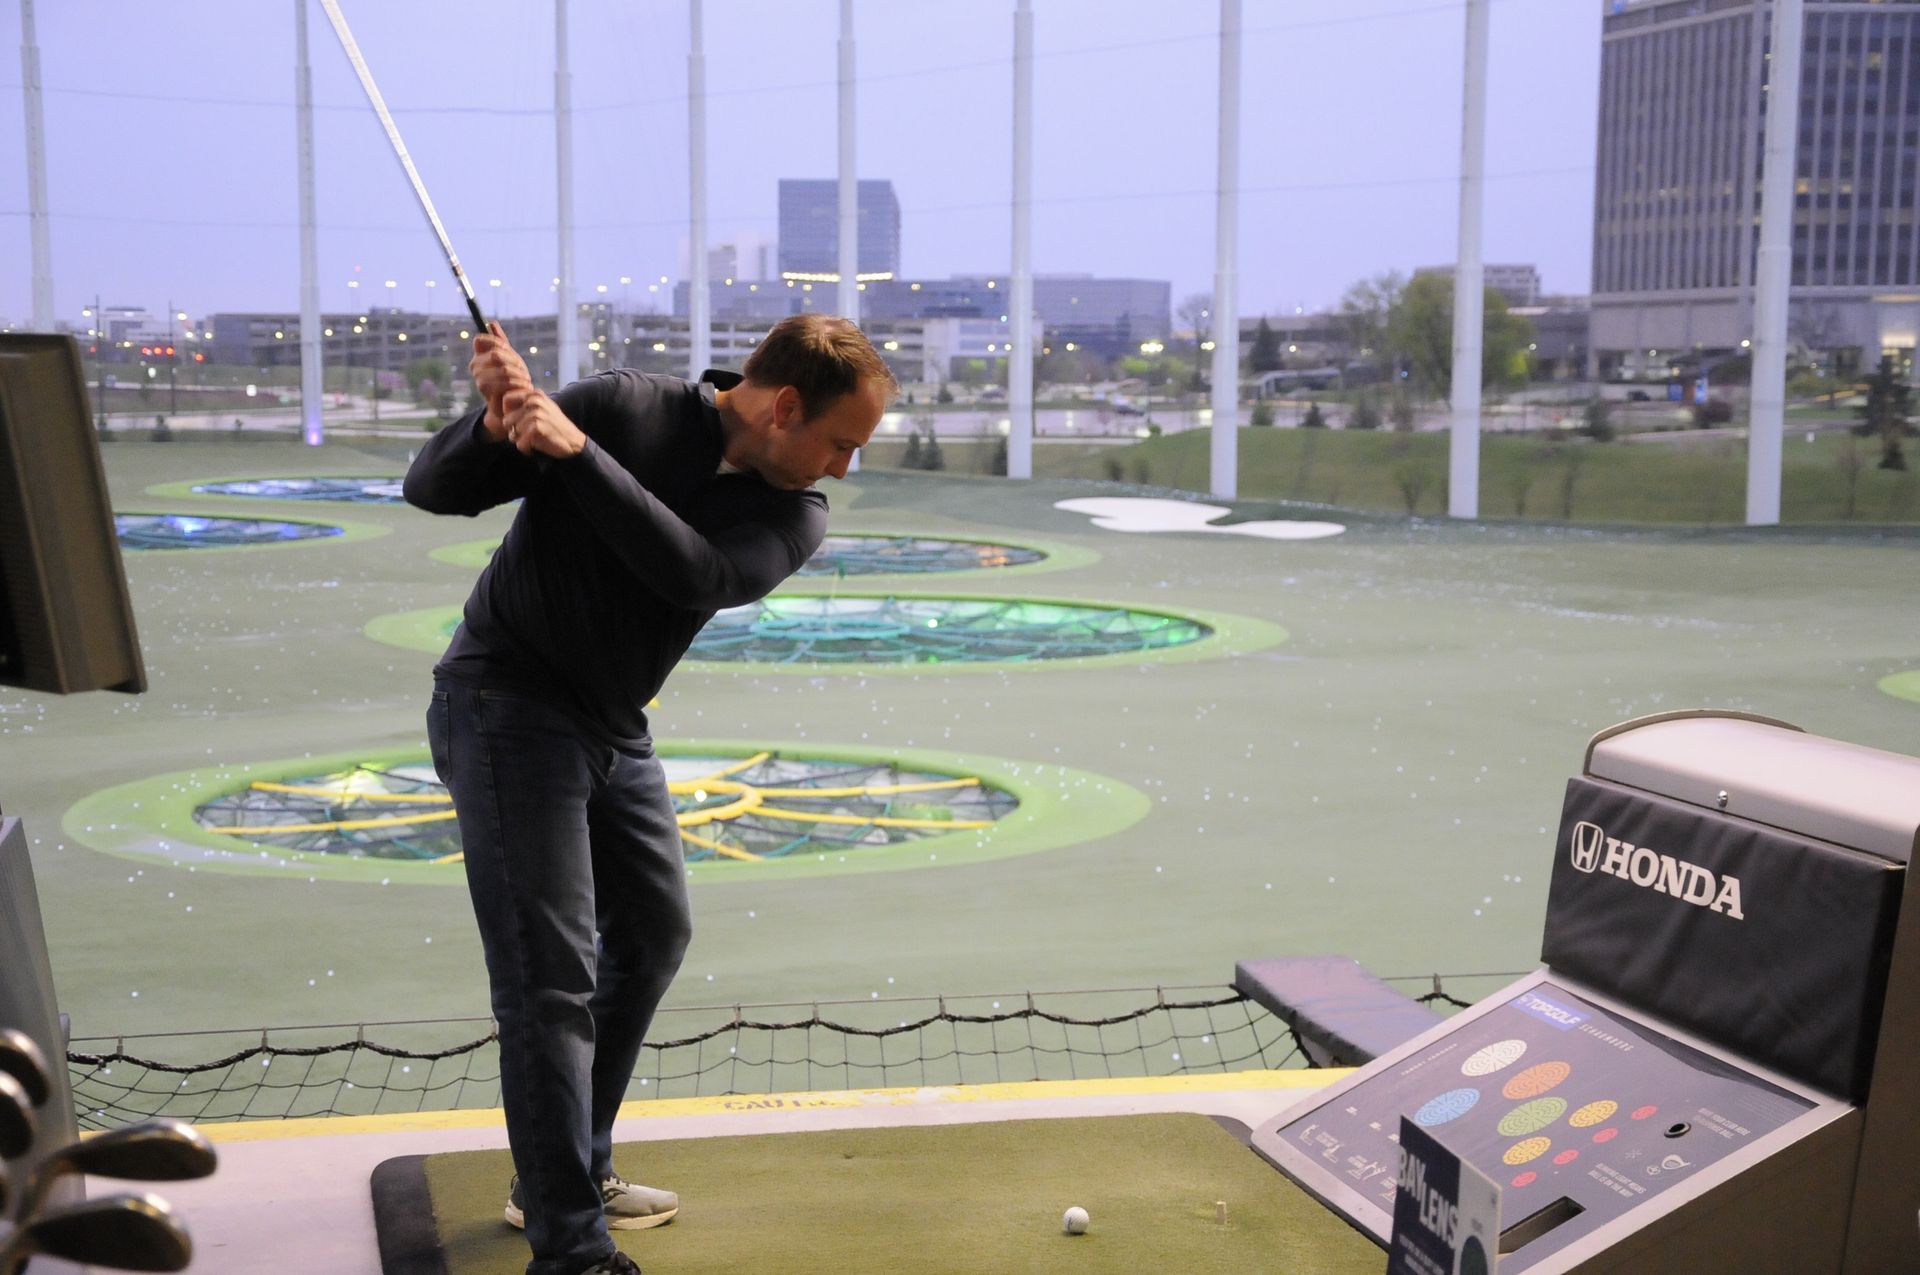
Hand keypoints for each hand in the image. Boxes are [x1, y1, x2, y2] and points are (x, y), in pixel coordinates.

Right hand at [469, 322, 531, 441]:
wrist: (513, 404)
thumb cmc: (513, 379)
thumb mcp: (510, 358)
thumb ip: (501, 341)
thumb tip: (491, 323)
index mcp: (480, 355)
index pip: (481, 340)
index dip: (496, 343)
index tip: (508, 349)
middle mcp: (475, 365)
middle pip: (495, 354)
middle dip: (513, 361)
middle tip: (523, 371)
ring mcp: (478, 378)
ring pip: (500, 368)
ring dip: (517, 374)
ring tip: (525, 381)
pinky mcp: (484, 390)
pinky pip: (501, 381)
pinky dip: (515, 383)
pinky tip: (523, 387)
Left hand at [501, 388, 586, 458]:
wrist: (574, 442)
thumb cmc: (555, 427)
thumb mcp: (542, 409)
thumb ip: (525, 405)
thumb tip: (502, 409)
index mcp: (535, 394)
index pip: (506, 399)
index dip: (507, 413)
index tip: (518, 422)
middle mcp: (534, 401)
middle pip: (507, 420)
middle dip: (514, 431)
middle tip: (528, 435)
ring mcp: (536, 414)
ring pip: (512, 433)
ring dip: (521, 441)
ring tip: (535, 440)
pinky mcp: (537, 428)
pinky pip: (519, 443)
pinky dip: (526, 449)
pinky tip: (537, 447)